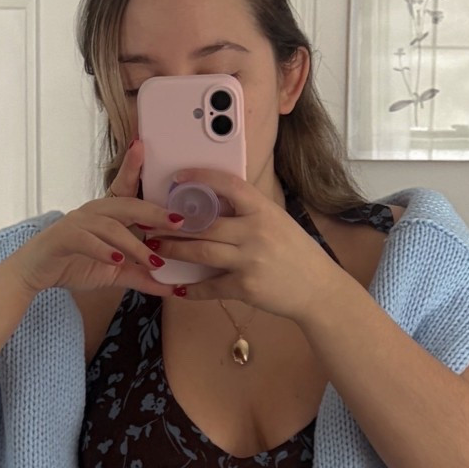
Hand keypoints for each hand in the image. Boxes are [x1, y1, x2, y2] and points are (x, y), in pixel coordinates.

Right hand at [7, 138, 183, 295]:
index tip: (146, 149)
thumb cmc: (74, 264)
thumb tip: (172, 287)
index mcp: (107, 213)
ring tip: (153, 260)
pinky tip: (117, 259)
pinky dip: (103, 250)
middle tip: (177, 221)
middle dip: (154, 213)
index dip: (135, 168)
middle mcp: (93, 212)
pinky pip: (86, 240)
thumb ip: (141, 277)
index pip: (126, 189)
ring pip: (110, 226)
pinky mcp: (63, 238)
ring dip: (134, 244)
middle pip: (127, 205)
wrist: (36, 273)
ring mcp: (77, 223)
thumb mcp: (114, 273)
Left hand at [147, 166, 341, 322]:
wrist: (317, 289)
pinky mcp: (246, 286)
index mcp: (263, 210)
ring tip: (157, 249)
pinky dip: (193, 290)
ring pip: (202, 252)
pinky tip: (178, 290)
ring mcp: (250, 259)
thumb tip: (219, 204)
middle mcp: (255, 231)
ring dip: (176, 251)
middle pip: (205, 223)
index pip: (228, 184)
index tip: (178, 177)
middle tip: (151, 222)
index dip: (201, 178)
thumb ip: (250, 214)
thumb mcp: (278, 223)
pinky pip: (212, 286)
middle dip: (174, 224)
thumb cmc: (297, 254)